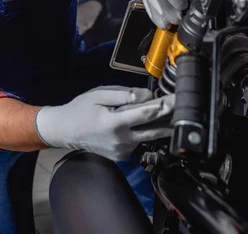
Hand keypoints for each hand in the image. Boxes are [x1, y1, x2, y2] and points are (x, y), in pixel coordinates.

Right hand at [35, 86, 174, 161]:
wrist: (66, 131)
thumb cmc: (82, 108)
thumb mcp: (100, 94)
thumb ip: (125, 94)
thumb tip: (148, 96)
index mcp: (115, 123)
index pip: (147, 114)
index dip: (165, 106)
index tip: (179, 99)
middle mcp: (121, 141)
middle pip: (155, 130)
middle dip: (171, 119)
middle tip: (185, 109)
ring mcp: (122, 151)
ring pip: (147, 136)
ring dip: (158, 125)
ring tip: (169, 112)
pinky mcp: (122, 156)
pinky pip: (138, 141)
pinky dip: (142, 131)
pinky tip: (139, 122)